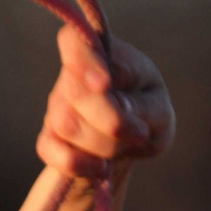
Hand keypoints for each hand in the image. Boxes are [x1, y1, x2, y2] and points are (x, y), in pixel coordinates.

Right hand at [36, 23, 173, 180]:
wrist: (133, 141)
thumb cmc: (147, 114)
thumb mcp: (160, 109)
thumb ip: (145, 105)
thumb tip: (120, 105)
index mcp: (100, 53)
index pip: (74, 42)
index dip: (85, 61)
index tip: (105, 83)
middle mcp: (71, 75)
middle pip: (75, 94)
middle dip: (111, 121)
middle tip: (140, 133)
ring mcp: (57, 107)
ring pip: (68, 125)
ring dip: (105, 144)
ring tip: (125, 144)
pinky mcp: (50, 138)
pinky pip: (52, 152)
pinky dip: (80, 165)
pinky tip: (102, 168)